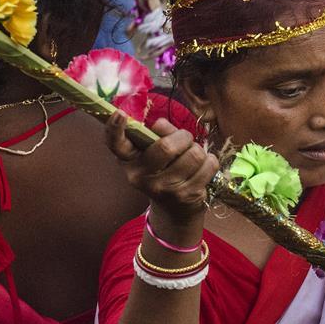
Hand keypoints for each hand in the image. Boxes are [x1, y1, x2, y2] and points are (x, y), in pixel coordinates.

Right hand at [106, 111, 219, 231]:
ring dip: (198, 150)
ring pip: (193, 154)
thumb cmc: (164, 170)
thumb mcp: (154, 151)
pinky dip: (209, 161)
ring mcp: (163, 188)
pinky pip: (208, 165)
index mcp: (129, 160)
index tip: (120, 114)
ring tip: (192, 156)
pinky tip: (201, 168)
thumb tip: (160, 125)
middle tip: (185, 140)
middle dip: (183, 137)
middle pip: (166, 147)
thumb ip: (159, 134)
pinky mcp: (186, 196)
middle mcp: (141, 176)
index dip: (115, 128)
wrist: (174, 209)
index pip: (115, 143)